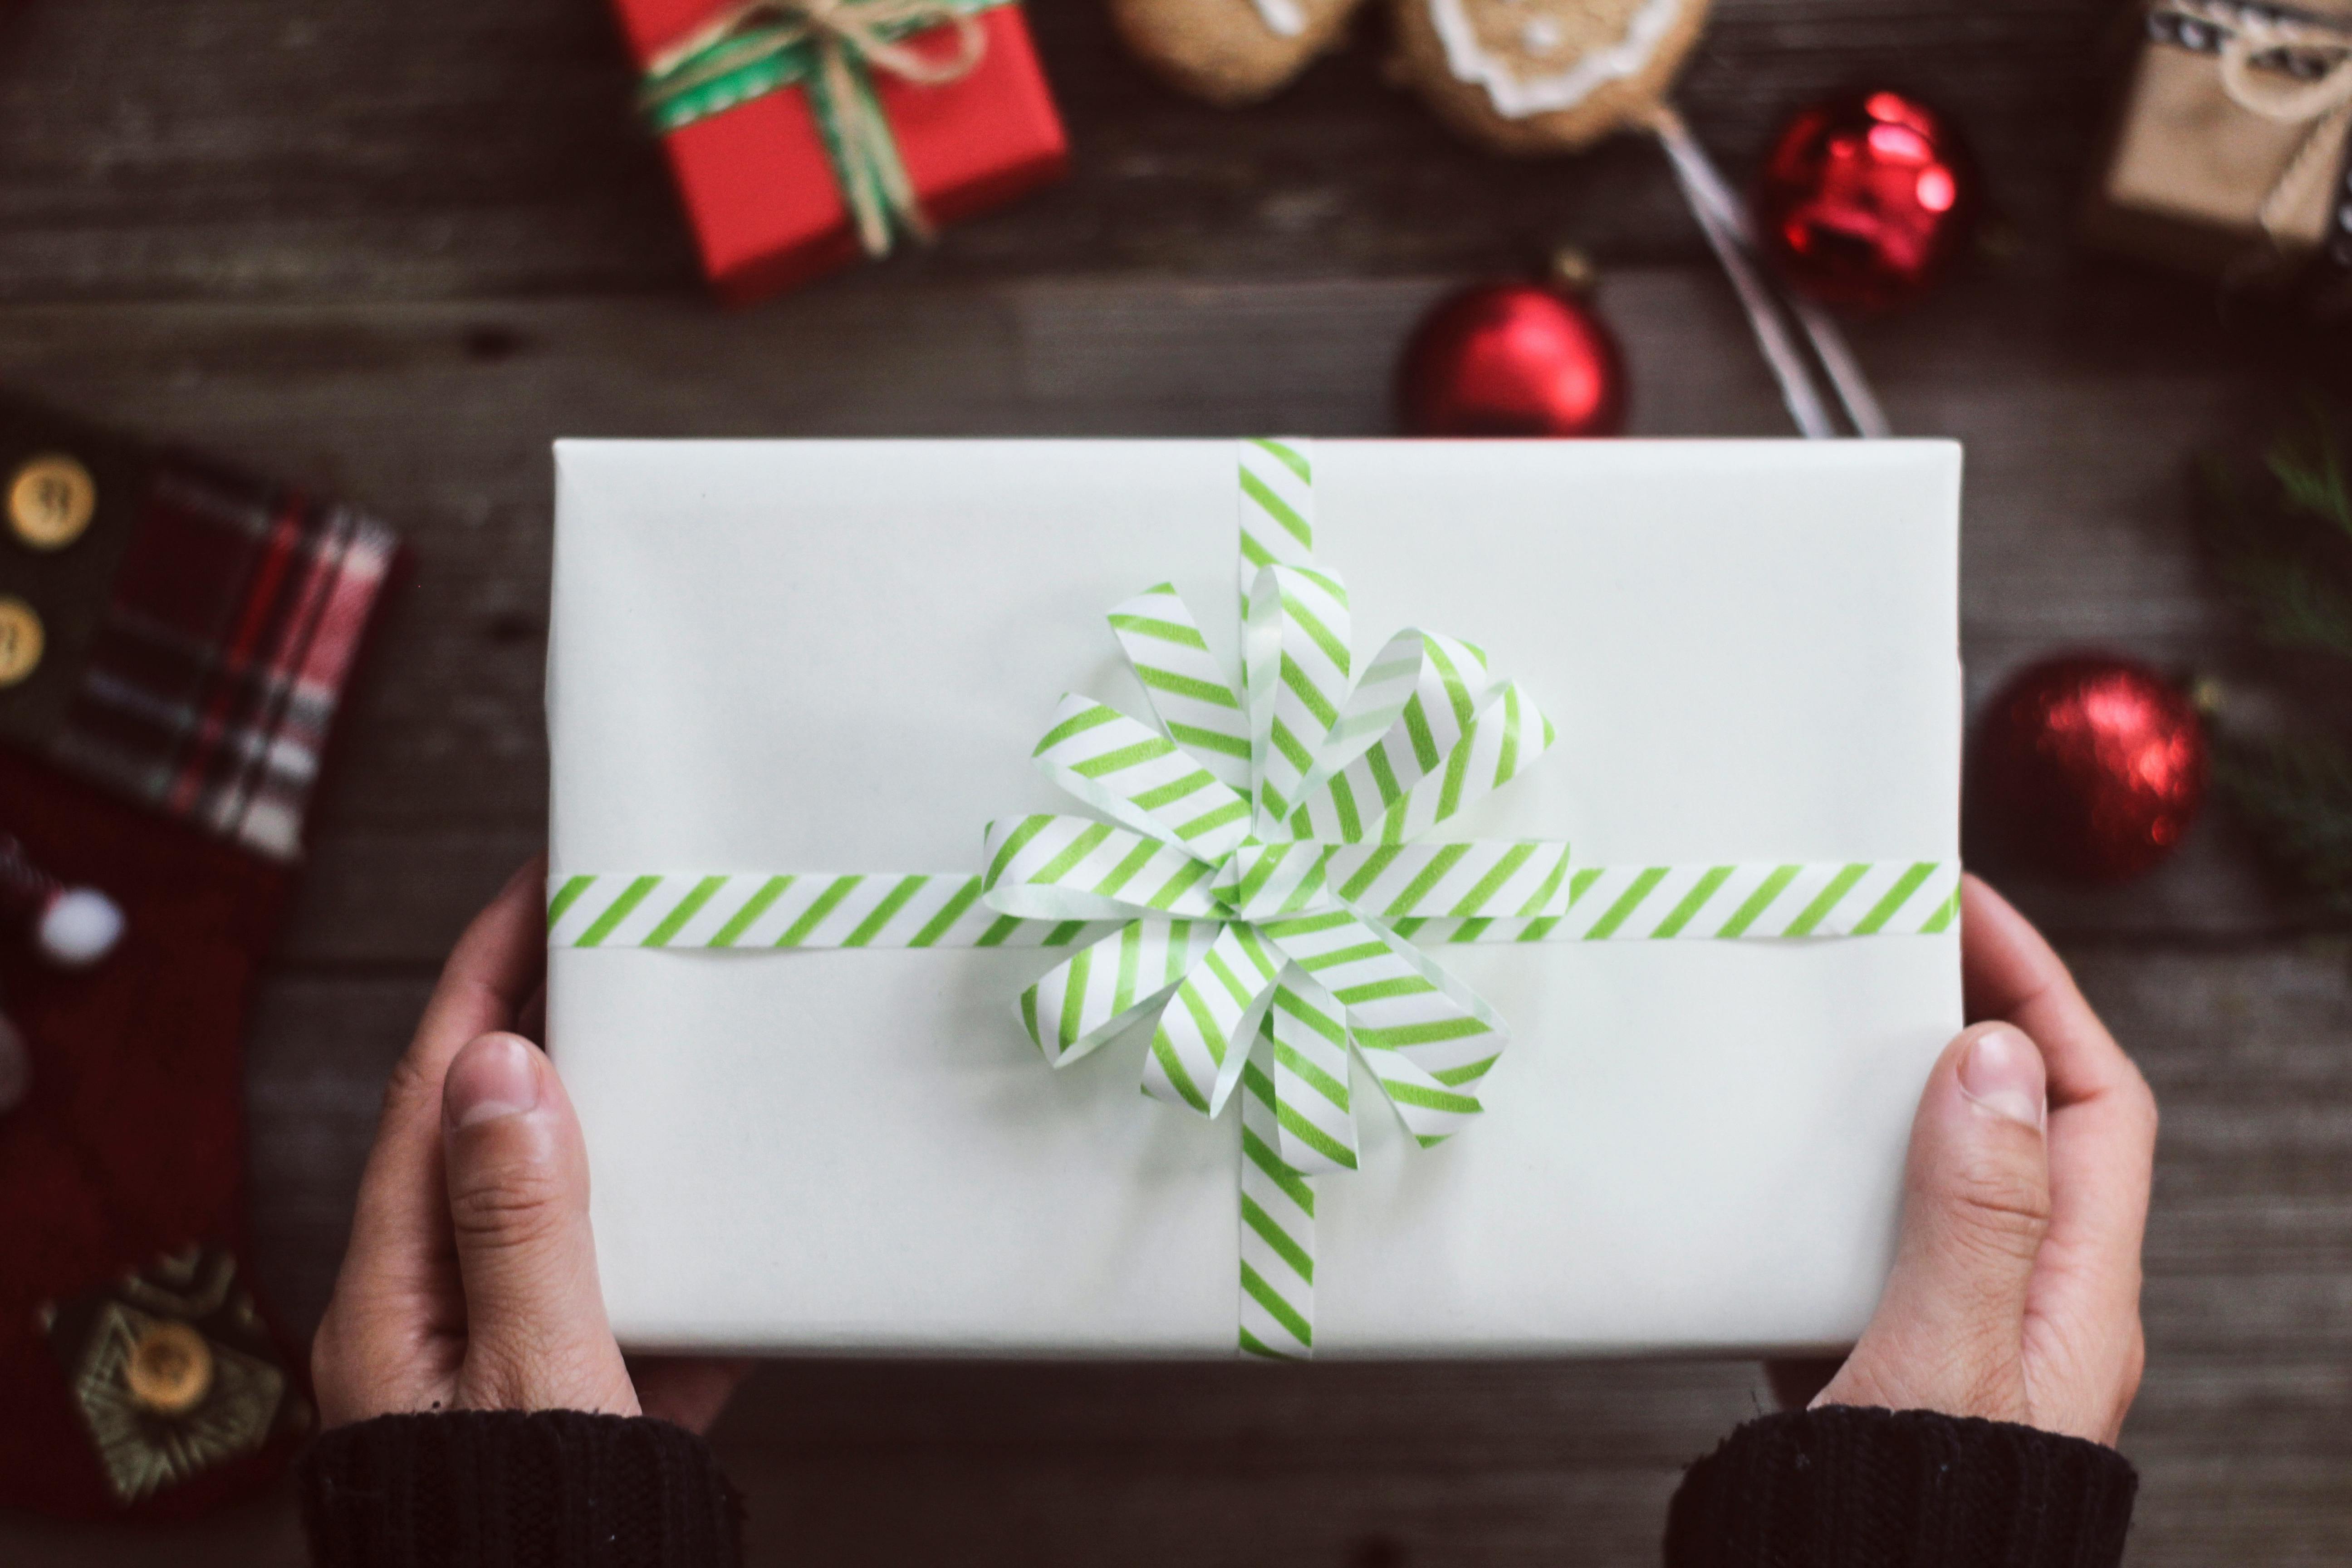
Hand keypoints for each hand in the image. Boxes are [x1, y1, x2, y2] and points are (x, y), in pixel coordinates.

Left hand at [313, 858, 748, 1432]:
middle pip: (496, 1134)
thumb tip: (503, 1070)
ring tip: (686, 1039)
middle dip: (554, 1024)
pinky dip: (688, 1243)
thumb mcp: (538, 1374)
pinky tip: (742, 1209)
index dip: (484, 977)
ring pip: (573, 1201)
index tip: (533, 885)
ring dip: (627, 1119)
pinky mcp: (585, 1390)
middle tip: (615, 932)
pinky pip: (637, 1287)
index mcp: (401, 1298)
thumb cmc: (535, 1537)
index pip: (438, 1094)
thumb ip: (524, 1225)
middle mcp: (442, 1313)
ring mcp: (514, 1350)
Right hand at [1768, 874, 2155, 1445]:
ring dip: (1893, 1093)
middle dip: (1966, 1018)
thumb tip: (1991, 1058)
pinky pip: (1875, 1231)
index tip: (1963, 910)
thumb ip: (1972, 1213)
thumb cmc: (1906, 1525)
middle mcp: (2033, 1307)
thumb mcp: (1942, 1359)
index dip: (2040, 990)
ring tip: (1823, 1029)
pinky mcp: (1886, 1353)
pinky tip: (1771, 1163)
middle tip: (1886, 946)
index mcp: (2076, 1299)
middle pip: (2027, 1123)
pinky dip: (1832, 1175)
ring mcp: (1960, 1331)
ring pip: (1945, 1172)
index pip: (2093, 1100)